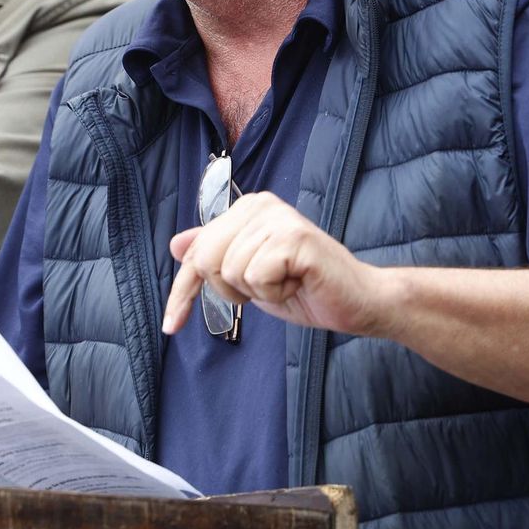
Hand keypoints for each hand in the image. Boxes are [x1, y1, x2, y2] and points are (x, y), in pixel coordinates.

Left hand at [163, 191, 389, 336]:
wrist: (357, 302)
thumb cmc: (304, 288)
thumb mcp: (249, 275)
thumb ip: (216, 255)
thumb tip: (176, 244)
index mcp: (248, 208)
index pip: (196, 252)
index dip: (181, 292)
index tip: (171, 324)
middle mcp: (261, 204)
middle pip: (206, 260)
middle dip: (231, 290)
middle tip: (267, 289)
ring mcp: (279, 218)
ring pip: (231, 271)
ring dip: (257, 293)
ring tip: (287, 283)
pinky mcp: (294, 238)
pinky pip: (256, 277)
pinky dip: (274, 294)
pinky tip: (297, 284)